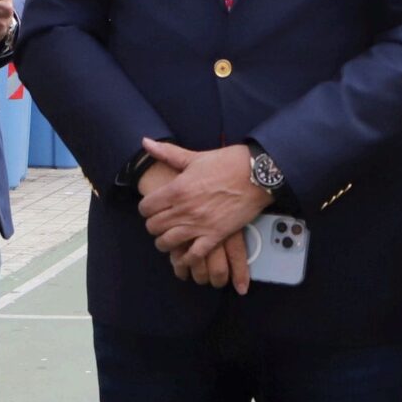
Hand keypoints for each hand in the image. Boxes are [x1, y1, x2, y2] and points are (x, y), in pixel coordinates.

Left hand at [138, 138, 270, 282]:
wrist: (256, 174)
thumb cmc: (227, 162)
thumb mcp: (194, 157)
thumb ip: (167, 153)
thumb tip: (145, 142)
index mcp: (176, 189)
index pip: (146, 208)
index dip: (146, 209)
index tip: (151, 208)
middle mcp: (184, 209)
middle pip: (153, 227)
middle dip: (153, 225)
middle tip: (159, 223)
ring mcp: (199, 224)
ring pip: (168, 242)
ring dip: (164, 242)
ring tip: (167, 239)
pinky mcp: (215, 235)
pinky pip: (193, 255)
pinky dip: (185, 259)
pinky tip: (183, 257)